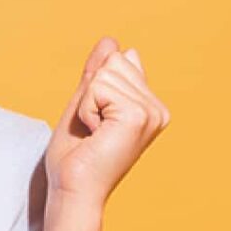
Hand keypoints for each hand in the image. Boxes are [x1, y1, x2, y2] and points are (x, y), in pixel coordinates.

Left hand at [44, 37, 171, 206]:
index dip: (93, 87)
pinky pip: (98, 86)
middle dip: (90, 93)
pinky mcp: (138, 115)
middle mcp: (157, 108)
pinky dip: (86, 108)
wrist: (73, 189)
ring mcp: (151, 111)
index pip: (116, 59)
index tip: (95, 122)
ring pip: (104, 73)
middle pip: (112, 61)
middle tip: (92, 128)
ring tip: (95, 133)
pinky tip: (95, 134)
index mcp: (149, 105)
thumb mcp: (84, 104)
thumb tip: (111, 41)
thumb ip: (97, 74)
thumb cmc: (76, 156)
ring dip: (87, 103)